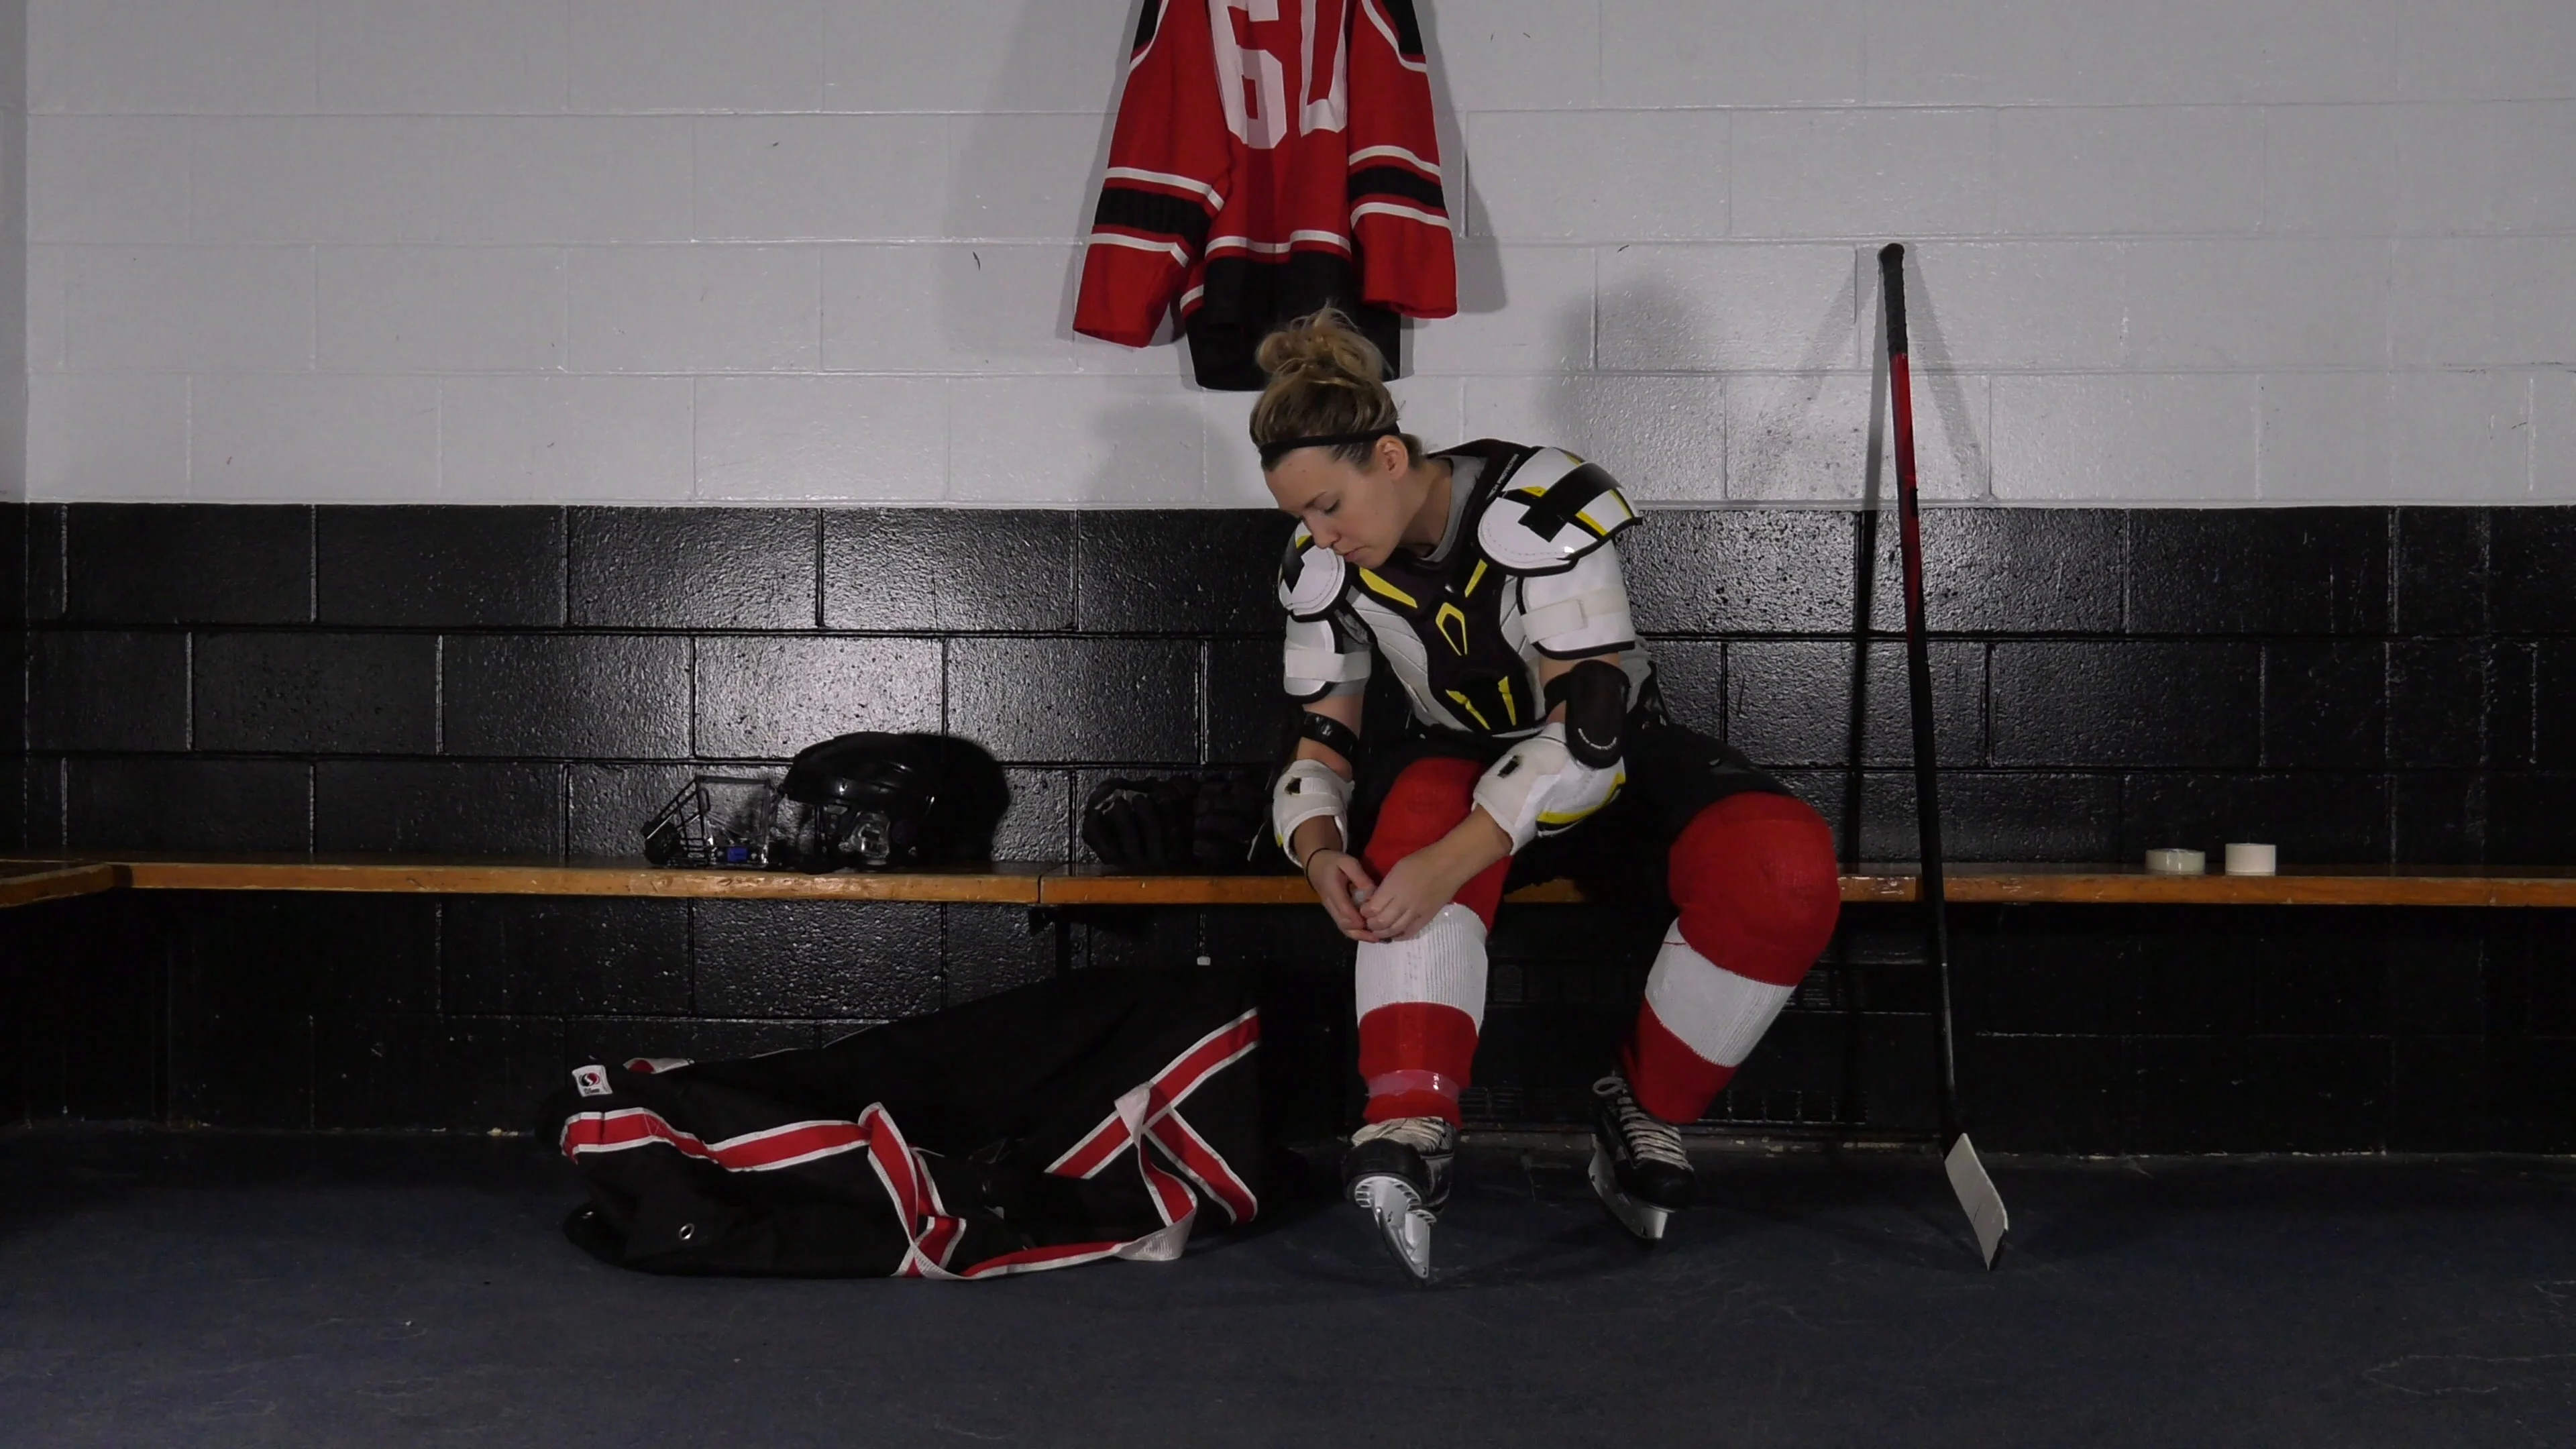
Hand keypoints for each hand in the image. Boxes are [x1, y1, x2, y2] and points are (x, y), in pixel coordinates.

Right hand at [1305, 849, 1385, 942]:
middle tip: (1379, 934)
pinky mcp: (1334, 913)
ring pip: (1343, 928)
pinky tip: (1369, 935)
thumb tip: (1372, 892)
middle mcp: (1330, 904)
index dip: (1357, 917)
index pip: (1343, 908)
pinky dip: (1356, 933)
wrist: (1316, 866)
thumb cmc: (1334, 863)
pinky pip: (1344, 926)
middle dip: (1360, 931)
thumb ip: (1360, 877)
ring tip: (1376, 938)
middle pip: (1343, 923)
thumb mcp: (1348, 862)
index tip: (1372, 922)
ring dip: (1359, 935)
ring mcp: (1331, 910)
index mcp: (1332, 889)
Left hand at [1358, 810, 1510, 939]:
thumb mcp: (1397, 869)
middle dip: (1371, 924)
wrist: (1449, 865)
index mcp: (1393, 887)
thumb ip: (1385, 886)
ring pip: (1394, 930)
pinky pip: (1410, 932)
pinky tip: (1394, 935)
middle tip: (1368, 922)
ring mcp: (1415, 912)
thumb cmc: (1421, 861)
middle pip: (1381, 922)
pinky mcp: (1426, 918)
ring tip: (1378, 930)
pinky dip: (1399, 936)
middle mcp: (1403, 902)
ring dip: (1382, 933)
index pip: (1372, 908)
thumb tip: (1375, 899)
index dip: (1364, 912)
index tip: (1363, 909)